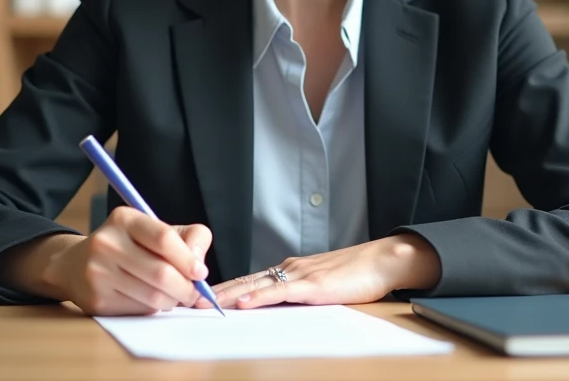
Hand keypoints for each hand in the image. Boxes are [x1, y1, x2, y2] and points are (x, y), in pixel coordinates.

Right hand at [46, 206, 212, 315]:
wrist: (76, 266)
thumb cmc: (130, 246)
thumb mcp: (157, 230)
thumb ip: (189, 238)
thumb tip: (199, 266)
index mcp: (124, 219)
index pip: (163, 238)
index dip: (188, 259)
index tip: (200, 272)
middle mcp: (107, 243)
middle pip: (161, 273)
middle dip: (186, 288)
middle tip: (193, 293)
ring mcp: (98, 273)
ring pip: (152, 296)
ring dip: (172, 300)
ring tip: (175, 296)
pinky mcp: (96, 300)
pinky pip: (139, 310)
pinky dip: (154, 309)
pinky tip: (152, 300)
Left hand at [202, 234, 440, 309]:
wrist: (384, 261)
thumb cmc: (356, 275)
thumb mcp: (319, 286)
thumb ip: (296, 294)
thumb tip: (272, 308)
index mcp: (289, 271)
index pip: (247, 280)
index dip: (221, 289)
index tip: (195, 297)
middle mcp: (288, 269)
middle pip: (244, 281)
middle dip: (213, 293)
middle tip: (184, 301)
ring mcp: (300, 275)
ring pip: (256, 285)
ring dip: (227, 295)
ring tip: (201, 304)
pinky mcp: (314, 285)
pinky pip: (281, 291)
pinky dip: (259, 296)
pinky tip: (243, 302)